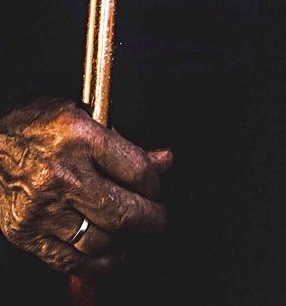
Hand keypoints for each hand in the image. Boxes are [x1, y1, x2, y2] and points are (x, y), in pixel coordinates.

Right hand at [0, 97, 172, 278]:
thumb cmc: (38, 123)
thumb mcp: (86, 115)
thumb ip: (124, 144)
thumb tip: (164, 161)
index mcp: (79, 136)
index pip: (136, 171)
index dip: (155, 184)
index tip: (156, 187)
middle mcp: (61, 174)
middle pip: (123, 212)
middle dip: (151, 220)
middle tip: (157, 219)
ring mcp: (42, 207)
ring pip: (100, 241)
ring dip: (124, 243)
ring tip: (131, 234)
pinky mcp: (26, 232)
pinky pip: (69, 261)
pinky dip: (96, 265)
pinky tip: (109, 256)